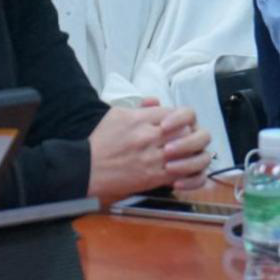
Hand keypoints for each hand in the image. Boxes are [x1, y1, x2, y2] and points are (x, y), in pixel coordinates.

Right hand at [87, 103, 210, 204]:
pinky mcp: (153, 177)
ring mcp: (153, 157)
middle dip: (192, 134)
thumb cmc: (101, 141)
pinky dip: (188, 172)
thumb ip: (140, 108)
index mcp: (140, 119)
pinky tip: (185, 170)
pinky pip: (181, 174)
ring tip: (188, 154)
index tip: (180, 124)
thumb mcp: (116, 114)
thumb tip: (155, 102)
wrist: (87, 168)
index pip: (175, 112)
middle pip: (187, 130)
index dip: (182, 118)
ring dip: (192, 153)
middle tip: (188, 138)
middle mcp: (149, 136)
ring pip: (189, 152)